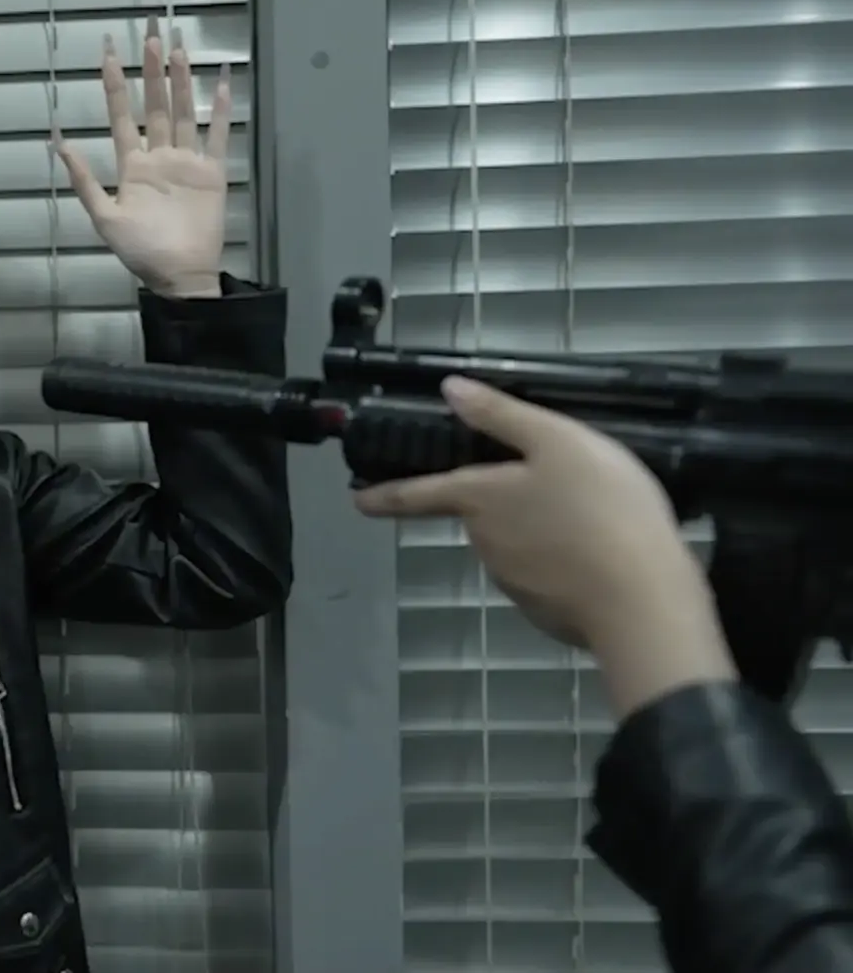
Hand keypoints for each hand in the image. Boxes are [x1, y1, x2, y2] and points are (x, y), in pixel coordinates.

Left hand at [56, 16, 231, 297]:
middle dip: (151, 69)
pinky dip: (218, 111)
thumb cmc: (140, 250)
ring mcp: (187, 161)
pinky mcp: (212, 172)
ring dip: (181, 80)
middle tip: (150, 31)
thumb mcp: (104, 217)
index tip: (108, 50)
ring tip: (178, 47)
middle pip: (154, 103)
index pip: (120, 114)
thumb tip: (58, 141)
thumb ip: (84, 179)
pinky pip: (217, 136)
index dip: (113, 83)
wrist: (179, 275)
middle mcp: (158, 155)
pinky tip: (219, 83)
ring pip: (182, 111)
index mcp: (132, 164)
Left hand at [351, 376, 708, 650]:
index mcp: (477, 499)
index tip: (357, 501)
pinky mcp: (543, 610)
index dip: (385, 494)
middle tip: (548, 487)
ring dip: (536, 533)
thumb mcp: (558, 441)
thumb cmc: (601, 509)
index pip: (417, 494)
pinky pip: (545, 576)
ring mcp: (512, 582)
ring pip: (514, 545)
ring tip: (586, 517)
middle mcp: (482, 542)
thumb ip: (502, 415)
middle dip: (501, 502)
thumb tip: (449, 389)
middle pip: (479, 515)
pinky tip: (598, 555)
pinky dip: (561, 564)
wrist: (642, 600)